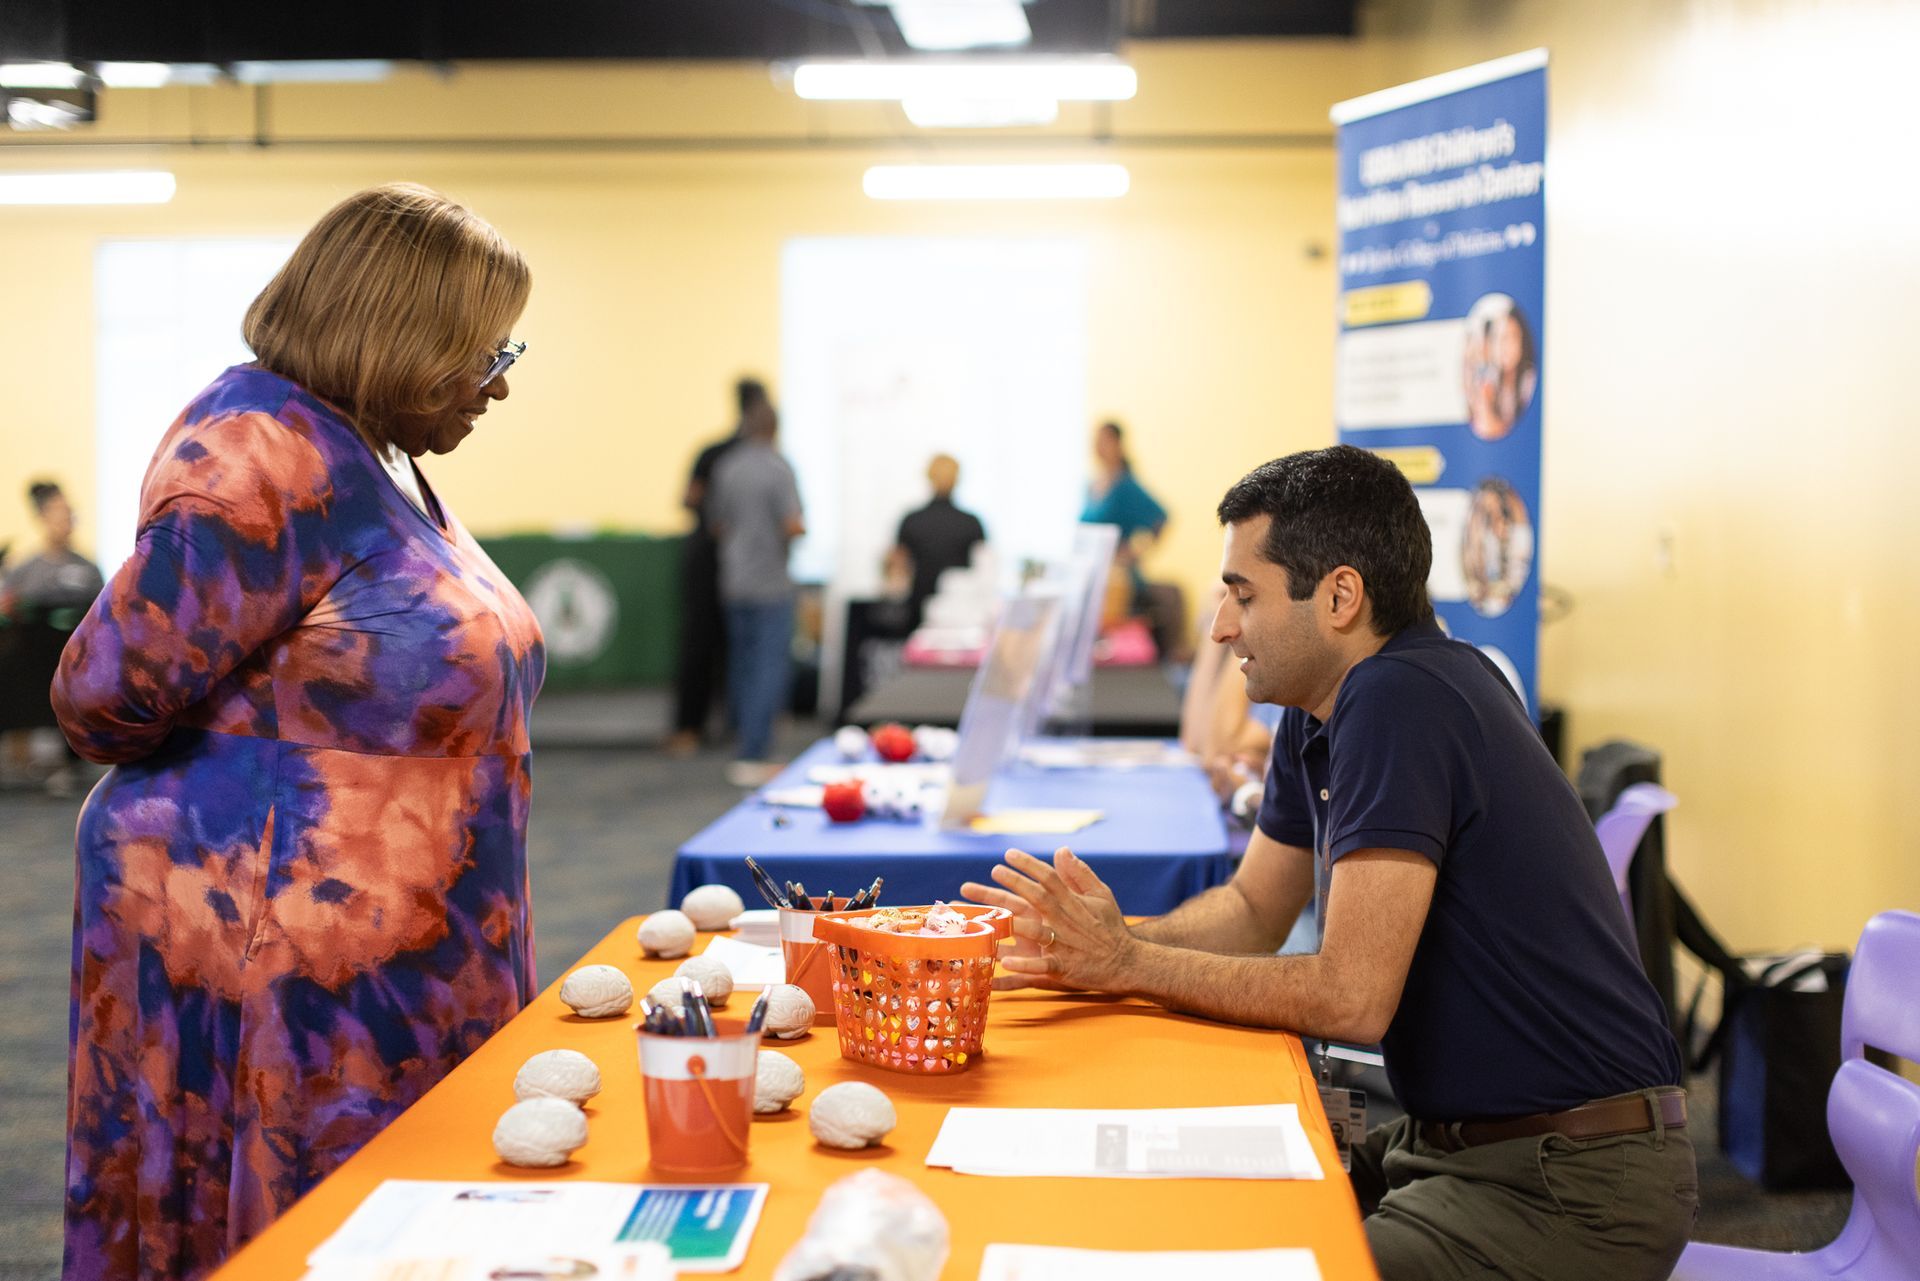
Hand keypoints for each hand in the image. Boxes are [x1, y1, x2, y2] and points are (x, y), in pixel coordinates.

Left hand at [964, 846, 1135, 992]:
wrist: (1128, 962)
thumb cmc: (1111, 927)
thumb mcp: (1101, 895)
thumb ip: (1079, 874)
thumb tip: (1061, 850)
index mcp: (1072, 902)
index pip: (1049, 877)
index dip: (1029, 864)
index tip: (1009, 853)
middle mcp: (1065, 920)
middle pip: (1036, 898)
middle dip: (1013, 884)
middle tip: (989, 873)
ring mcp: (1063, 944)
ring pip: (1035, 932)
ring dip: (1011, 926)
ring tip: (987, 920)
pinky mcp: (1063, 967)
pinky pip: (1041, 966)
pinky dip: (1024, 965)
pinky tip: (1004, 962)